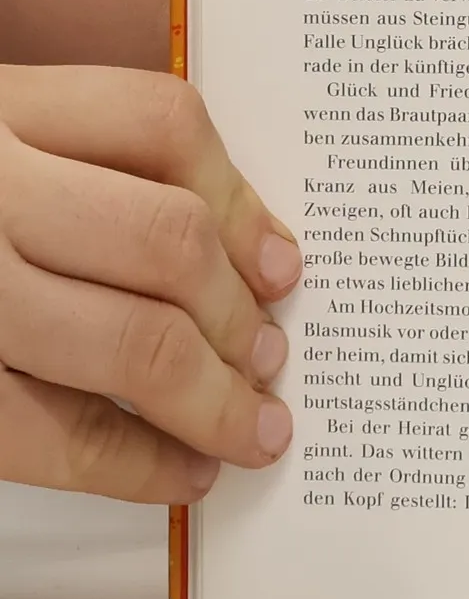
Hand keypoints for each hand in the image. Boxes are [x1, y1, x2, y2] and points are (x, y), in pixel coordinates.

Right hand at [0, 67, 300, 502]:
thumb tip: (250, 260)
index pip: (159, 122)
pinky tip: (182, 476)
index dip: (242, 202)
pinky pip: (54, 434)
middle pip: (165, 239)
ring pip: (131, 339)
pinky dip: (137, 466)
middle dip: (239, 315)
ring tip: (252, 426)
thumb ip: (80, 169)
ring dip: (215, 398)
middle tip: (271, 358)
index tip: (283, 265)